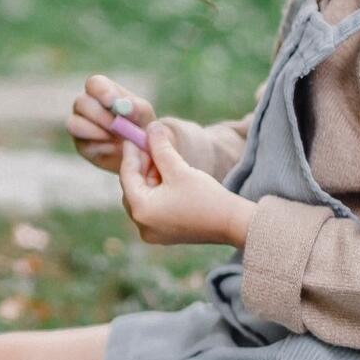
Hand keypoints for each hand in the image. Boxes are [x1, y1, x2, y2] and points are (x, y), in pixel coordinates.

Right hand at [68, 74, 154, 173]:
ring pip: (74, 124)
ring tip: (116, 137)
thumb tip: (124, 105)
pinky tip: (115, 148)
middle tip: (115, 125)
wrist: (140, 151)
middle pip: (81, 102)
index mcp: (101, 92)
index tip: (112, 102)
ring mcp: (80, 125)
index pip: (93, 83)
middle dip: (99, 115)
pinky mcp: (81, 145)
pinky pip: (82, 144)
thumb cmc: (141, 125)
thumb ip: (136, 108)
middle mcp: (86, 106)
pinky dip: (100, 147)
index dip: (101, 91)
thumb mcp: (144, 115)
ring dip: (95, 131)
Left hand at [119, 120, 256, 247]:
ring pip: (143, 196)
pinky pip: (153, 206)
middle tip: (149, 144)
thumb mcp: (179, 169)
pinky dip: (158, 190)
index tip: (132, 136)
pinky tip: (168, 174)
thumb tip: (151, 127)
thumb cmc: (206, 197)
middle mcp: (142, 225)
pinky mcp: (164, 233)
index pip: (127, 176)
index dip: (131, 153)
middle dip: (141, 165)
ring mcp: (152, 232)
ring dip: (150, 176)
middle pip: (133, 187)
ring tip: (162, 158)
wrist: (232, 223)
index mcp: (141, 211)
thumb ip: (161, 148)